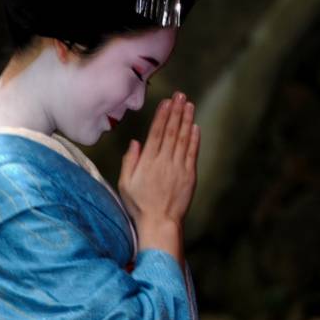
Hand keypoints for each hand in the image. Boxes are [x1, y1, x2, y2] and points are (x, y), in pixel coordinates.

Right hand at [118, 92, 200, 262]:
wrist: (159, 224)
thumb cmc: (139, 205)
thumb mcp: (125, 184)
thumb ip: (129, 161)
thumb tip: (136, 141)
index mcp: (147, 162)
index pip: (156, 133)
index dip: (162, 115)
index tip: (167, 102)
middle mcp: (164, 162)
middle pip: (171, 131)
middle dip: (176, 112)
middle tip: (181, 95)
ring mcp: (178, 168)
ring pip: (183, 139)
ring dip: (186, 120)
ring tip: (189, 105)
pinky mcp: (189, 176)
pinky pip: (193, 153)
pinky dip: (194, 139)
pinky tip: (195, 127)